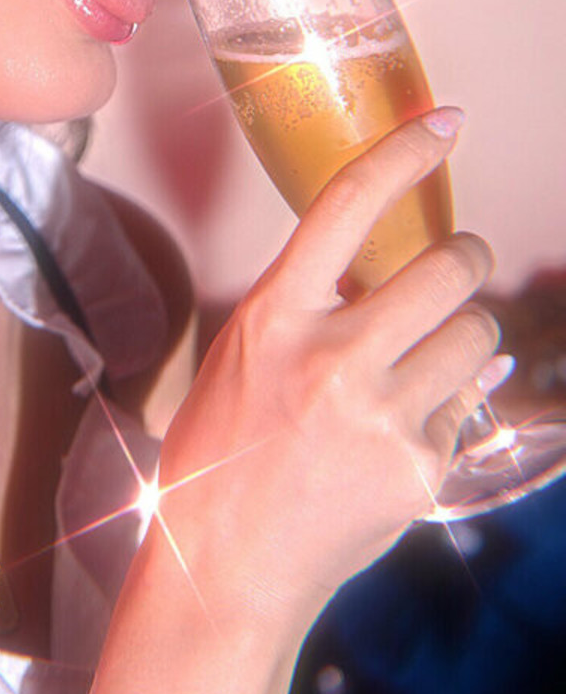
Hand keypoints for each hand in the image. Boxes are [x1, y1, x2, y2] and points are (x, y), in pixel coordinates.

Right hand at [156, 109, 505, 625]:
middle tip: (456, 264)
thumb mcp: (241, 359)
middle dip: (465, 257)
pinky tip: (400, 431)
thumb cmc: (217, 458)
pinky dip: (449, 408)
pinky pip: (467, 408)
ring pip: (476, 334)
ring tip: (426, 359)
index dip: (404, 153)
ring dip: (465, 335)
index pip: (347, 205)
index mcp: (273, 318)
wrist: (223, 570)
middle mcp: (331, 358)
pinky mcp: (418, 469)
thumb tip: (406, 290)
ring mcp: (380, 416)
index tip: (444, 123)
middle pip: (447, 267)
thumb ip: (310, 315)